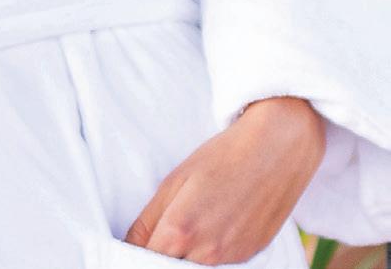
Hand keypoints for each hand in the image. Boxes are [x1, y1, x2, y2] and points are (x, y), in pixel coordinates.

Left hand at [123, 95, 325, 261]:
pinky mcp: (250, 255)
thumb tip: (131, 243)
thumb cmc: (222, 158)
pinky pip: (220, 265)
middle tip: (160, 234)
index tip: (135, 244)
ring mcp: (232, 257)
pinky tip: (210, 230)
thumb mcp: (173, 182)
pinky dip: (208, 254)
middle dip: (160, 255)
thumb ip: (148, 220)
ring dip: (185, 256)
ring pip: (195, 267)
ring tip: (189, 226)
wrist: (276, 150)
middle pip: (170, 267)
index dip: (136, 252)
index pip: (145, 260)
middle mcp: (208, 252)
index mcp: (181, 230)